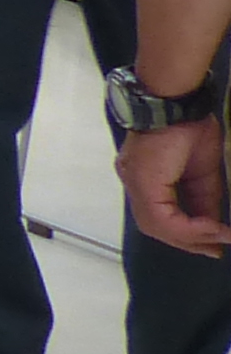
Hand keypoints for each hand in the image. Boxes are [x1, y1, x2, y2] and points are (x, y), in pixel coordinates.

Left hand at [121, 117, 230, 255]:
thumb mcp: (203, 172)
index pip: (160, 214)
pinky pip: (163, 218)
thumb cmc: (190, 126)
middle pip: (155, 225)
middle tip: (214, 251)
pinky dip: (189, 228)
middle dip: (187, 241)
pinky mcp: (143, 183)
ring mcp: (135, 183)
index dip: (185, 232)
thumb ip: (204, 199)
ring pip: (157, 226)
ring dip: (190, 238)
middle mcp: (134, 182)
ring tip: (218, 239)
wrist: (178, 102)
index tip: (212, 243)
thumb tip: (215, 225)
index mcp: (146, 177)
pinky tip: (212, 228)